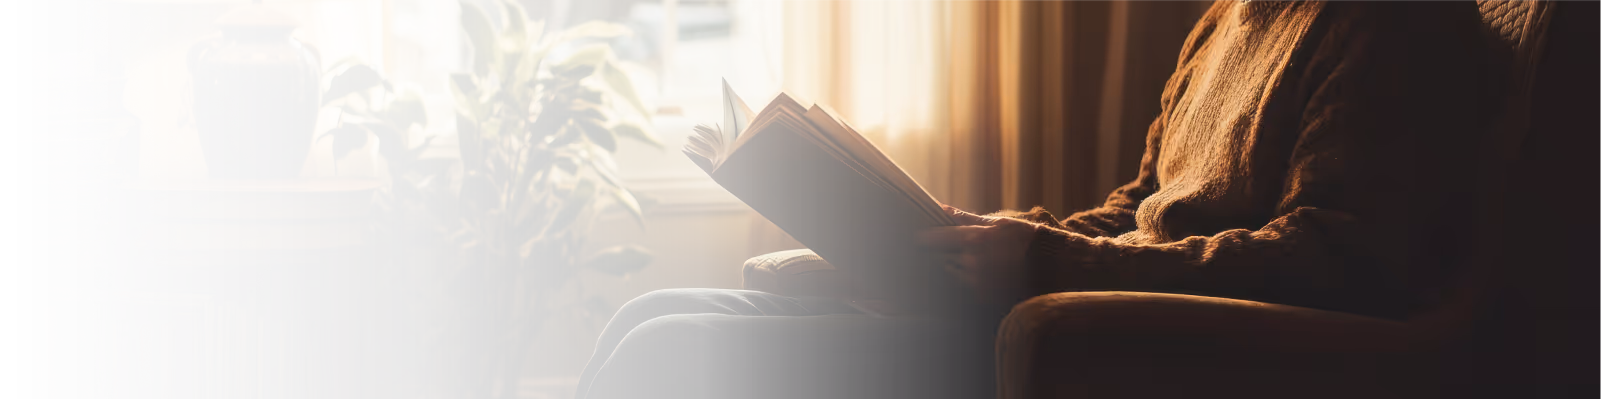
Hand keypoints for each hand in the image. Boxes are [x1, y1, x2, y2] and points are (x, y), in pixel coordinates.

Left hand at [915, 204, 1040, 306]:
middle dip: (940, 254)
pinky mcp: (984, 298)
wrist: (1052, 267)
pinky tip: (980, 274)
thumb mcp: (999, 223)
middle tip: (941, 250)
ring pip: (952, 275)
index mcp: (975, 241)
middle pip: (941, 259)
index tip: (916, 236)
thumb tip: (942, 208)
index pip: (935, 239)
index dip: (923, 237)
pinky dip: (968, 281)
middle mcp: (973, 264)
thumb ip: (967, 219)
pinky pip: (967, 288)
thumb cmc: (1025, 239)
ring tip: (964, 262)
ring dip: (953, 269)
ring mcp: (978, 284)